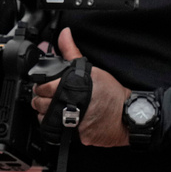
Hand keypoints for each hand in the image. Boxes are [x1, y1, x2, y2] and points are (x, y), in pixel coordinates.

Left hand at [31, 28, 130, 146]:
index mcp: (70, 88)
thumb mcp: (91, 70)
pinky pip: (59, 133)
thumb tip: (64, 34)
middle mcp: (71, 107)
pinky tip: (64, 120)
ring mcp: (75, 124)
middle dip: (41, 100)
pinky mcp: (79, 137)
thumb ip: (71, 52)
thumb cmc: (112, 93)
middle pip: (41, 104)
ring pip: (46, 120)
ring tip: (55, 109)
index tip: (43, 86)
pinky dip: (58, 127)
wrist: (130, 116)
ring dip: (46, 114)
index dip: (40, 87)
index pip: (42, 88)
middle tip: (47, 97)